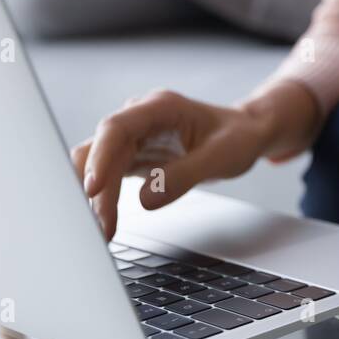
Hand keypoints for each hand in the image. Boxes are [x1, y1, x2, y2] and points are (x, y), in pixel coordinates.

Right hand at [71, 80, 318, 240]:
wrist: (244, 134)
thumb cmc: (237, 137)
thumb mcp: (222, 156)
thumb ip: (185, 175)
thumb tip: (146, 199)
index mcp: (160, 107)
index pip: (117, 128)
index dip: (100, 157)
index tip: (93, 189)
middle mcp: (140, 118)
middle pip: (102, 150)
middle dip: (97, 189)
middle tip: (101, 228)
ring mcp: (134, 137)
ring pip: (99, 165)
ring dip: (96, 198)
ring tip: (103, 231)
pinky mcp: (132, 156)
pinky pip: (109, 176)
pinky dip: (104, 199)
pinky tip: (105, 222)